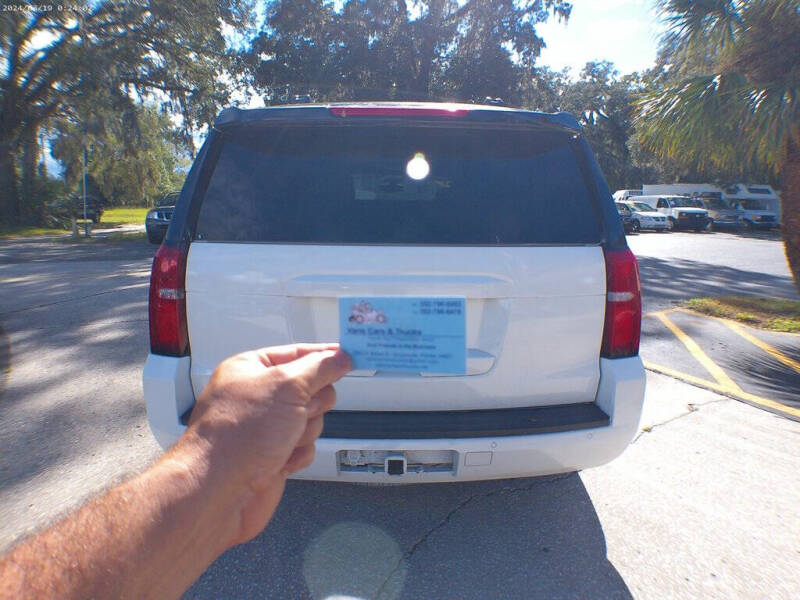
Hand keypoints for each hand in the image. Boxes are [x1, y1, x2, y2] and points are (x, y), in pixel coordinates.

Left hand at [182, 344, 350, 546]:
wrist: (219, 492)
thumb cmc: (237, 436)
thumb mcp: (287, 387)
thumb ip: (319, 368)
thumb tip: (339, 357)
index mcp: (252, 369)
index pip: (298, 353)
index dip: (324, 355)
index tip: (351, 354)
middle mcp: (257, 396)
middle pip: (311, 388)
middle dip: (311, 403)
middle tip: (299, 410)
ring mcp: (265, 427)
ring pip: (311, 419)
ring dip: (305, 431)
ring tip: (283, 440)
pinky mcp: (273, 454)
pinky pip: (305, 446)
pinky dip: (299, 453)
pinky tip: (281, 458)